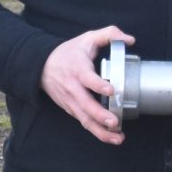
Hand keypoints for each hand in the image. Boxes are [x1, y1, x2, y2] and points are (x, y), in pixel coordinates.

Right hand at [41, 25, 133, 144]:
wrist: (42, 66)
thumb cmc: (68, 53)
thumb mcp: (87, 38)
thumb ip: (109, 34)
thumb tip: (130, 39)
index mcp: (78, 69)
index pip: (87, 79)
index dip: (98, 85)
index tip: (111, 90)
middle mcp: (73, 87)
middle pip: (85, 105)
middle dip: (100, 116)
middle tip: (115, 122)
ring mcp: (70, 100)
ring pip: (84, 119)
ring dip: (100, 130)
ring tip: (117, 137)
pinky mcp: (70, 108)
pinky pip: (83, 121)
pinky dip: (96, 131)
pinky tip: (111, 136)